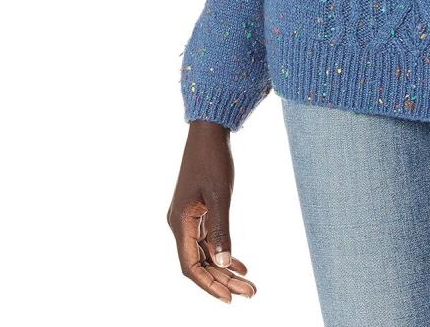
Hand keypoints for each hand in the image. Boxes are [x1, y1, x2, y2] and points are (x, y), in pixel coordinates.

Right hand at [167, 120, 256, 301]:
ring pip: (205, 253)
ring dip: (224, 269)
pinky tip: (240, 264)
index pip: (191, 266)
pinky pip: (208, 240)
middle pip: (200, 263)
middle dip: (222, 281)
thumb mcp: (220, 195)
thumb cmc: (213, 160)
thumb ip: (221, 229)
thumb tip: (224, 263)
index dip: (209, 285)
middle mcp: (180, 224)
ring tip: (248, 284)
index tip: (229, 299)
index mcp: (180, 222)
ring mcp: (188, 218)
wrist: (209, 131)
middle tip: (250, 293)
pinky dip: (223, 252)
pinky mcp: (197, 211)